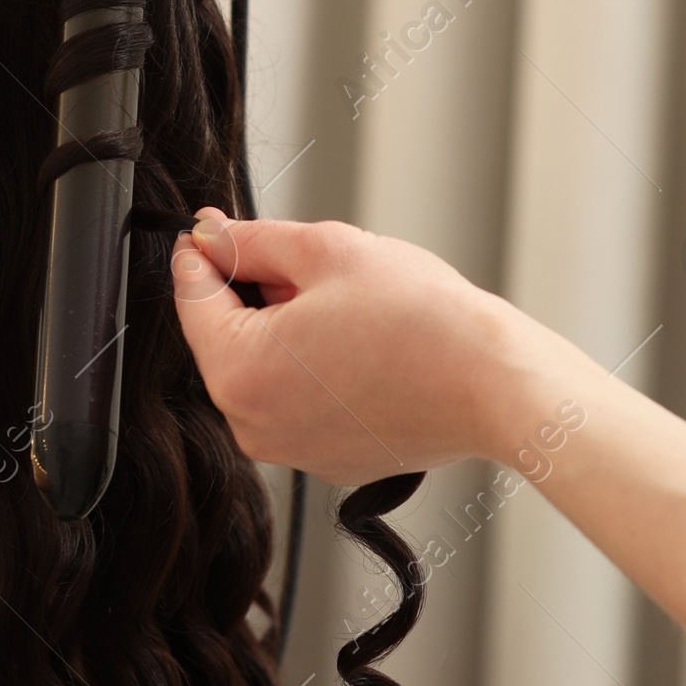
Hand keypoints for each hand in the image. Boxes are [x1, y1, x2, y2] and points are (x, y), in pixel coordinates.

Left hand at [169, 212, 556, 484]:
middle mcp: (253, 425)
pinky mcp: (329, 459)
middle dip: (253, 292)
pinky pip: (299, 400)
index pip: (191, 296)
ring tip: (345, 304)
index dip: (204, 250)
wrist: (494, 383)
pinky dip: (315, 367)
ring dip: (285, 328)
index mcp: (238, 373)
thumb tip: (209, 236)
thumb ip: (251, 242)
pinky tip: (360, 343)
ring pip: (264, 367)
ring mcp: (291, 449)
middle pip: (225, 336)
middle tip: (303, 262)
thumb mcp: (322, 250)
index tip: (213, 226)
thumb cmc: (421, 321)